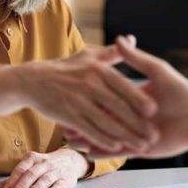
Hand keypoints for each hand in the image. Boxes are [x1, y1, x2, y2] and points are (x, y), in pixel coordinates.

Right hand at [0, 38, 157, 153]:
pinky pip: (89, 130)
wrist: (33, 80)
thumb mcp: (88, 55)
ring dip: (125, 136)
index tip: (154, 111)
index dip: (139, 99)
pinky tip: (117, 147)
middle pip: (118, 107)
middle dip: (137, 123)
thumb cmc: (66, 67)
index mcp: (97, 70)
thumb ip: (112, 52)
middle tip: (154, 134)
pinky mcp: (68, 115)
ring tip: (141, 146)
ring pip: (106, 122)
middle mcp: (89, 85)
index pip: (123, 86)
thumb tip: (132, 39)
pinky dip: (104, 140)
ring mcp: (78, 101)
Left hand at [0, 149, 88, 187]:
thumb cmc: (47, 165)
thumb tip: (2, 186)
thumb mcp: (32, 166)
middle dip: (21, 185)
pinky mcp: (66, 180)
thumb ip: (17, 176)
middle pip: (31, 174)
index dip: (13, 180)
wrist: (71, 159)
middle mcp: (45, 163)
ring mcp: (56, 171)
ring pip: (44, 179)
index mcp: (33, 158)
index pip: (21, 169)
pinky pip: (60, 185)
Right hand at [66, 36, 187, 158]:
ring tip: (70, 139)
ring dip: (88, 137)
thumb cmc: (180, 90)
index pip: (107, 92)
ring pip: (107, 133)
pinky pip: (116, 149)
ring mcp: (133, 130)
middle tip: (65, 116)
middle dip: (83, 118)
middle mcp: (130, 113)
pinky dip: (102, 150)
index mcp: (132, 93)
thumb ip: (137, 57)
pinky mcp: (138, 148)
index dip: (89, 92)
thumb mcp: (157, 70)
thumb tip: (123, 38)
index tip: (71, 88)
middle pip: (103, 114)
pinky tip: (87, 151)